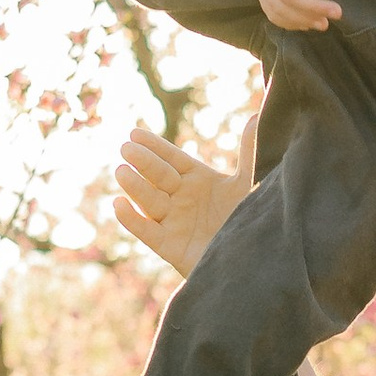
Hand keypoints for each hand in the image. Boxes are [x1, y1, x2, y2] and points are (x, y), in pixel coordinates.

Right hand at [112, 126, 247, 278]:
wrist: (256, 259)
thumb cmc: (251, 219)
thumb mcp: (250, 184)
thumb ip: (249, 152)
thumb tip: (256, 116)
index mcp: (198, 180)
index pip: (172, 159)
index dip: (155, 146)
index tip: (135, 133)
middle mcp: (182, 198)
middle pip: (158, 177)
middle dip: (143, 163)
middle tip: (127, 148)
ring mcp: (174, 222)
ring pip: (149, 201)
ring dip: (135, 187)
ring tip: (122, 171)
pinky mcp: (170, 247)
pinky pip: (147, 232)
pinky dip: (132, 220)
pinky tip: (119, 205)